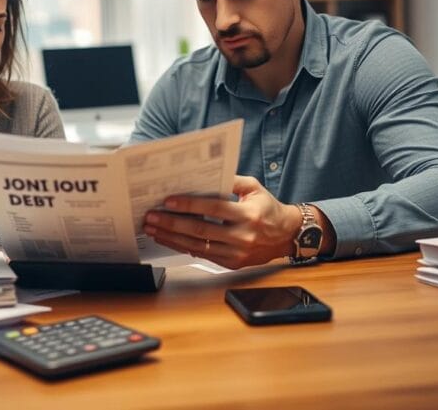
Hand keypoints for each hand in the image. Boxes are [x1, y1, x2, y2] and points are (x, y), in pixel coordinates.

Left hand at [143, 176, 300, 268]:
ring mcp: (236, 253)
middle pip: (201, 230)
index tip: (168, 201)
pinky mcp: (232, 264)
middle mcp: (243, 236)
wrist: (287, 235)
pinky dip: (183, 247)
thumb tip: (204, 174)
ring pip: (198, 246)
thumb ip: (231, 180)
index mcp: (249, 215)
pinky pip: (202, 255)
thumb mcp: (254, 188)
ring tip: (153, 229)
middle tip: (151, 217)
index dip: (189, 204)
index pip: (214, 208)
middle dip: (172, 223)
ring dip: (171, 238)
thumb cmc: (268, 208)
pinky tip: (168, 239)